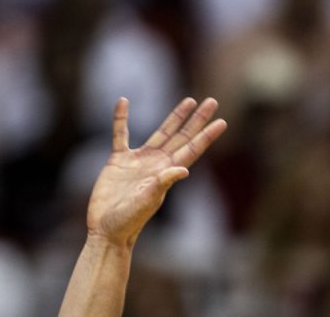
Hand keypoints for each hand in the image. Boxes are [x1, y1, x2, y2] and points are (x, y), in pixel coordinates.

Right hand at [87, 97, 226, 247]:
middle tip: (212, 101)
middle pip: (182, 136)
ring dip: (175, 117)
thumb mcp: (147, 201)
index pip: (191, 149)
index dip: (206, 135)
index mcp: (167, 173)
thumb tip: (183, 170)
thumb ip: (162, 184)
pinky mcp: (119, 160)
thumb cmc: (129, 220)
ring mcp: (139, 160)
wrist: (107, 227)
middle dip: (197, 120)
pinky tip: (122, 102)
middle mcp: (157, 164)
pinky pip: (120, 134)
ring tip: (189, 101)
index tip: (222, 121)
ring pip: (161, 132)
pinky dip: (121, 118)